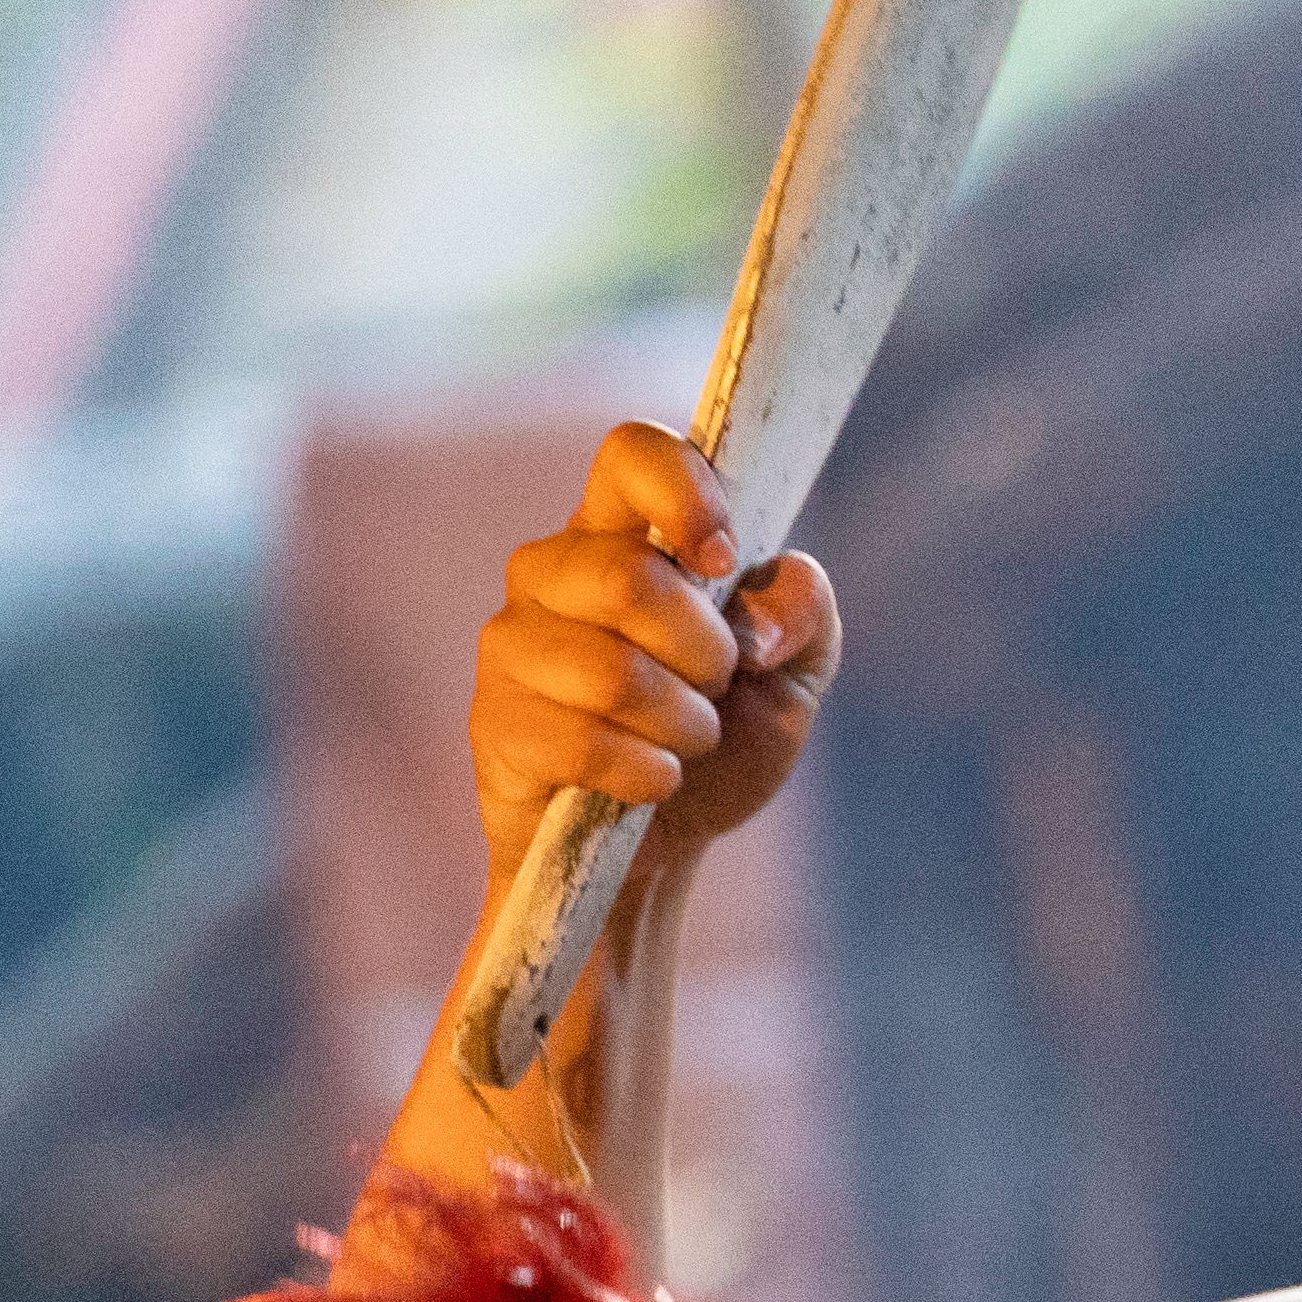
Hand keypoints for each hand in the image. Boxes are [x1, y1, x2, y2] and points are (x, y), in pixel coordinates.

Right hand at [468, 423, 842, 884]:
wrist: (666, 848)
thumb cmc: (723, 740)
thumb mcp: (795, 675)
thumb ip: (805, 612)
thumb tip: (758, 619)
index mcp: (624, 531)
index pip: (631, 453)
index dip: (684, 493)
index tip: (724, 560)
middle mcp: (554, 571)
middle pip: (629, 578)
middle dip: (705, 652)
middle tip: (718, 686)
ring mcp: (514, 644)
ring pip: (612, 670)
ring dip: (683, 723)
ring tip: (688, 740)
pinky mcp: (496, 722)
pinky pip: (585, 742)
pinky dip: (648, 773)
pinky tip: (651, 781)